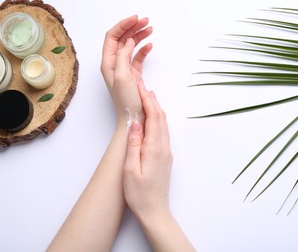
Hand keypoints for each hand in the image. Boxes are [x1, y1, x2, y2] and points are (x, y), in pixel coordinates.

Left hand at [101, 15, 152, 121]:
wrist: (133, 117)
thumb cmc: (125, 101)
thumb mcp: (122, 76)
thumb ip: (123, 56)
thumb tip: (129, 41)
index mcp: (108, 63)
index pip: (112, 37)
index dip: (123, 25)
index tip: (135, 19)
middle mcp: (114, 64)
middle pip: (122, 39)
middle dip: (132, 27)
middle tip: (145, 21)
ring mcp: (124, 68)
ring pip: (130, 46)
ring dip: (139, 35)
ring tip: (150, 28)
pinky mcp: (133, 74)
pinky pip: (137, 57)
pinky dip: (144, 49)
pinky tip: (150, 45)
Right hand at [123, 83, 172, 218]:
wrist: (155, 211)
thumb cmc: (140, 194)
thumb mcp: (131, 170)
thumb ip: (133, 145)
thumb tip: (135, 123)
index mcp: (154, 149)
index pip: (153, 118)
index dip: (147, 101)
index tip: (140, 87)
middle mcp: (164, 148)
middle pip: (160, 118)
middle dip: (152, 101)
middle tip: (142, 87)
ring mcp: (166, 152)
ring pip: (163, 124)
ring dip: (156, 109)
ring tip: (147, 97)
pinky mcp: (165, 157)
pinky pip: (163, 132)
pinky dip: (157, 120)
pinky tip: (151, 119)